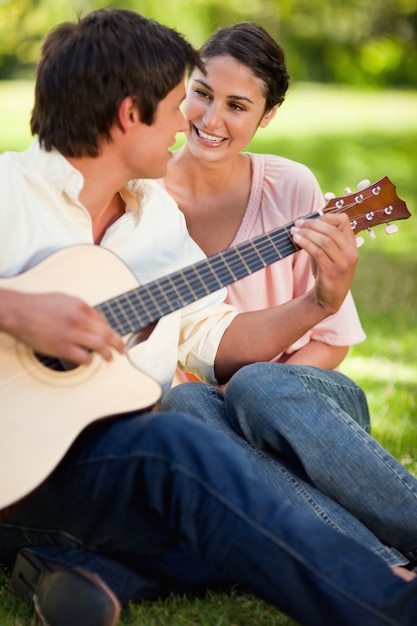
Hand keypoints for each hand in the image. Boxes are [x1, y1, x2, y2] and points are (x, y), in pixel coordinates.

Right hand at [0, 290, 124, 364]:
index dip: (110, 330)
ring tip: (110, 358)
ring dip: (108, 354)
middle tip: (123, 349)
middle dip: (118, 343)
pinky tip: (88, 361)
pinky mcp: (62, 346)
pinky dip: (89, 361)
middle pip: (107, 333)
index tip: (113, 337)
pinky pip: (84, 357)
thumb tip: (94, 319)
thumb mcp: (63, 299)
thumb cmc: (37, 305)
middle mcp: (79, 318)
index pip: (103, 320)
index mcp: (81, 305)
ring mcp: (71, 333)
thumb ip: (80, 308)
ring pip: (100, 345)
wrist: (17, 312)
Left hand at [290, 212, 357, 314]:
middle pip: (331, 230)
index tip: (311, 218)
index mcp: (352, 245)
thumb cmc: (326, 273)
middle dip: (311, 224)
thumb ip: (320, 238)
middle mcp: (350, 252)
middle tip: (297, 223)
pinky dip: (305, 243)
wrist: (328, 298)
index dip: (327, 216)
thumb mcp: (328, 253)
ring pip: (324, 240)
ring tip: (293, 231)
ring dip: (306, 233)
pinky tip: (296, 240)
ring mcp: (343, 262)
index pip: (343, 221)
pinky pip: (317, 252)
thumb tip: (302, 220)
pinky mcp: (332, 271)